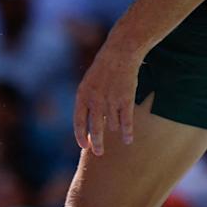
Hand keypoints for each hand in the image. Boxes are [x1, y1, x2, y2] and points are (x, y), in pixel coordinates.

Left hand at [74, 39, 142, 155]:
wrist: (120, 53)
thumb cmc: (102, 70)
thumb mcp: (88, 84)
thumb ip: (87, 104)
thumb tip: (88, 127)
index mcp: (82, 95)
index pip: (79, 122)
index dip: (80, 136)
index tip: (84, 146)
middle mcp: (96, 100)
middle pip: (95, 129)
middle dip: (97, 144)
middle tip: (99, 153)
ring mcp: (111, 101)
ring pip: (112, 125)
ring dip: (114, 129)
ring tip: (116, 127)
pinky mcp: (126, 100)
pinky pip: (126, 123)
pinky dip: (127, 133)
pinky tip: (128, 140)